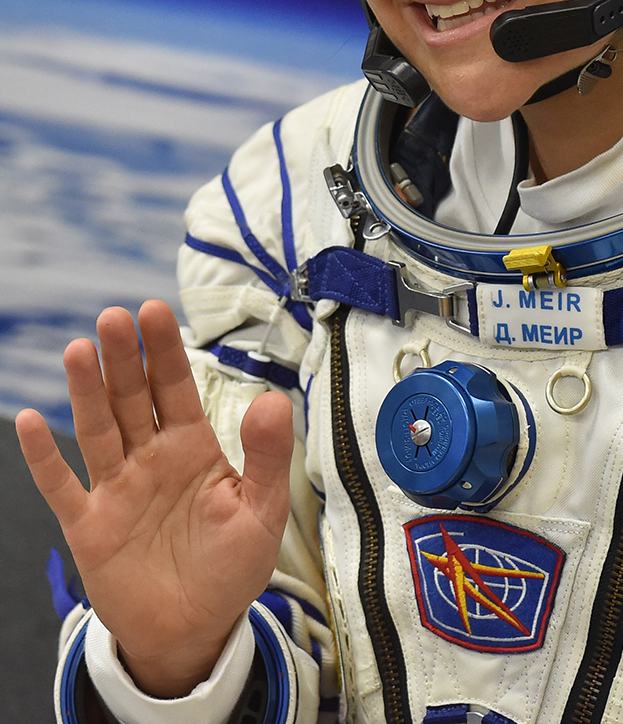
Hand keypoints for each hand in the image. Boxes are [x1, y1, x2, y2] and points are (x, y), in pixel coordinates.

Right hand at [16, 300, 293, 697]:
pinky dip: (45, 457)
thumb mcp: (262, 511)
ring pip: (98, 430)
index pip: (176, 388)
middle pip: (133, 398)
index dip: (164, 351)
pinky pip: (62, 487)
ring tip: (79, 349)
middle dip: (124, 358)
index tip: (154, 310)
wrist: (195, 630)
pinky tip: (31, 420)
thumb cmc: (231, 566)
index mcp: (194, 447)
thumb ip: (266, 455)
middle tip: (113, 317)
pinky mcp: (90, 527)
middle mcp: (151, 458)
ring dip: (87, 392)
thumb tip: (274, 399)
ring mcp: (117, 489)